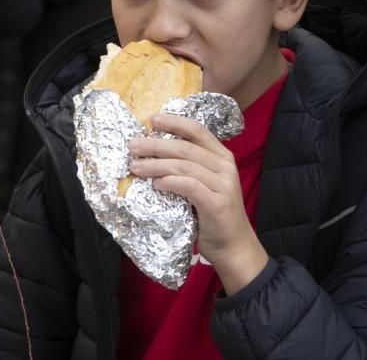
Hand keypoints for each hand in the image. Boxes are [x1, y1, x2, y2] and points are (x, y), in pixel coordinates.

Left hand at [128, 113, 268, 294]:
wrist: (234, 246)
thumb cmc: (213, 215)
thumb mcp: (205, 184)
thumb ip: (188, 168)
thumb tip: (153, 154)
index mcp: (222, 156)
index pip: (197, 130)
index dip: (175, 122)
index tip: (152, 119)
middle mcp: (225, 166)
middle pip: (185, 147)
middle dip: (155, 145)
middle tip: (133, 146)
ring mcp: (224, 184)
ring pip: (184, 166)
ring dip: (156, 164)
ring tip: (136, 167)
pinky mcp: (217, 203)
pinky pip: (189, 186)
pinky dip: (169, 182)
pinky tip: (155, 185)